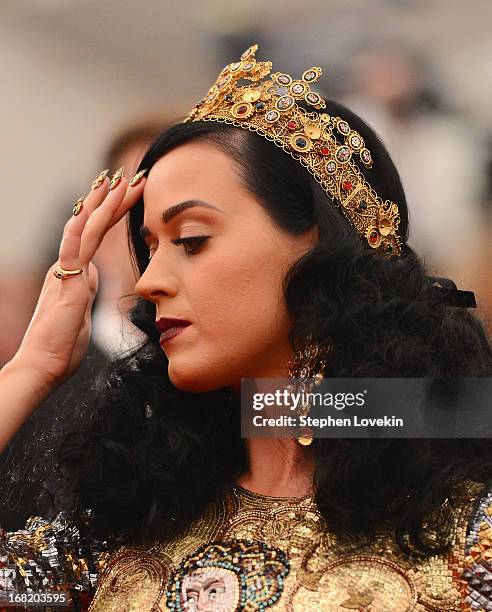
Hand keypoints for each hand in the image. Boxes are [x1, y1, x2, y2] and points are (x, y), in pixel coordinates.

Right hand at [12, 170, 145, 391]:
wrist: (44, 365)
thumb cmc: (62, 346)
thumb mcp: (82, 312)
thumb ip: (87, 291)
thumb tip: (94, 277)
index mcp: (74, 273)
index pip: (97, 235)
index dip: (113, 213)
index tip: (130, 194)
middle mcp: (68, 266)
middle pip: (93, 225)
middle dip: (113, 199)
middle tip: (131, 176)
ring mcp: (66, 271)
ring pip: (87, 228)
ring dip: (105, 203)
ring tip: (121, 180)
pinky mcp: (67, 280)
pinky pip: (76, 246)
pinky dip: (85, 223)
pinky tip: (93, 202)